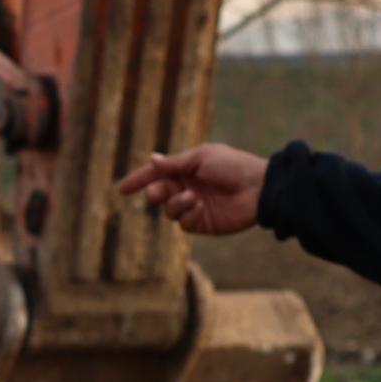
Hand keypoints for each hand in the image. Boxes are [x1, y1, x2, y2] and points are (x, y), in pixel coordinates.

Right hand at [115, 144, 267, 238]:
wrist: (258, 188)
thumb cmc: (233, 166)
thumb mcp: (201, 158)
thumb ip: (174, 163)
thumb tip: (152, 159)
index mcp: (187, 168)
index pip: (157, 174)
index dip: (139, 180)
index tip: (122, 190)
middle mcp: (188, 187)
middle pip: (158, 193)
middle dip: (155, 193)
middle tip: (158, 192)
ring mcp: (195, 206)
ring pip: (168, 210)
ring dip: (176, 203)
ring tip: (193, 197)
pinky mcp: (203, 223)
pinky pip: (183, 223)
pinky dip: (188, 214)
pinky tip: (201, 206)